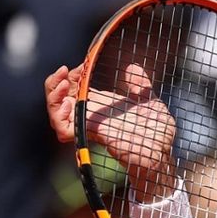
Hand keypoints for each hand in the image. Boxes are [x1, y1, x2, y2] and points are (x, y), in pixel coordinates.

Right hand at [44, 62, 176, 173]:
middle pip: (59, 100)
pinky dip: (60, 117)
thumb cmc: (157, 132)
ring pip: (57, 114)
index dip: (72, 76)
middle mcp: (92, 116)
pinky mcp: (93, 135)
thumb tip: (132, 68)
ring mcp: (90, 126)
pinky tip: (67, 104)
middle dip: (55, 84)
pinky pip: (66, 129)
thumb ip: (140, 85)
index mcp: (102, 106)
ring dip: (53, 98)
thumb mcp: (149, 101)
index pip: (75, 89)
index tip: (81, 65)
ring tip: (62, 84)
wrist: (163, 152)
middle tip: (63, 71)